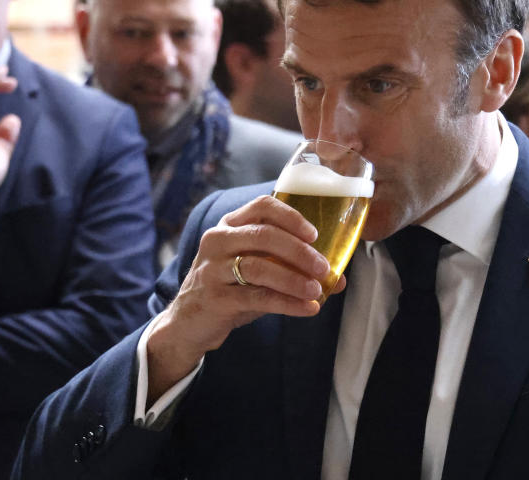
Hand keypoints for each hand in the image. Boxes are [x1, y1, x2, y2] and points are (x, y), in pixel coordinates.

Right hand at [145, 195, 338, 401]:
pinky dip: (286, 303)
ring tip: (317, 290)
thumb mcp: (258, 271)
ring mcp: (212, 268)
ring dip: (293, 279)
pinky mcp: (214, 297)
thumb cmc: (231, 288)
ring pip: (258, 267)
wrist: (189, 322)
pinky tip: (307, 308)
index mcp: (230, 224)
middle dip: (299, 251)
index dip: (292, 217)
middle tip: (323, 267)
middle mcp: (218, 240)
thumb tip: (338, 278)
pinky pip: (256, 297)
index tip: (315, 234)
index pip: (263, 206)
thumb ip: (293, 269)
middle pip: (263, 234)